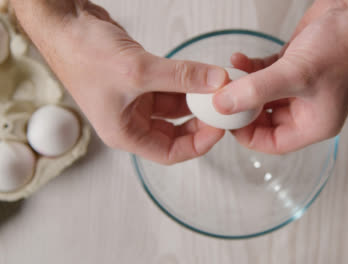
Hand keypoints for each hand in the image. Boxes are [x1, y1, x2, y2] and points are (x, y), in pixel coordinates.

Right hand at [11, 0, 228, 163]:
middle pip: (175, 132)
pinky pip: (171, 88)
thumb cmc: (82, 53)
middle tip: (221, 109)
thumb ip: (181, 76)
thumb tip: (216, 81)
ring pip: (175, 108)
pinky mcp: (140, 81)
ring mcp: (135, 100)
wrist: (65, 23)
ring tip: (216, 89)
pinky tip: (202, 75)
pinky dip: (187, 83)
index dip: (198, 144)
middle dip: (200, 122)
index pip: (170, 153)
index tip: (219, 128)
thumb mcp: (138, 70)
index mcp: (124, 133)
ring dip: (196, 100)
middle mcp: (130, 120)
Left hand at [213, 0, 347, 153]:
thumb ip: (256, 91)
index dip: (248, 136)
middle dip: (242, 110)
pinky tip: (238, 60)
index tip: (227, 122)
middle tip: (221, 99)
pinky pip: (264, 76)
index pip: (274, 143)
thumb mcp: (295, 74)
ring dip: (243, 88)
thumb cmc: (345, 46)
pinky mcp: (292, 67)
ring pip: (262, 97)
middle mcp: (307, 109)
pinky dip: (250, 69)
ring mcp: (299, 88)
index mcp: (315, 124)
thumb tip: (224, 105)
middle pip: (265, 121)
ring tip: (227, 78)